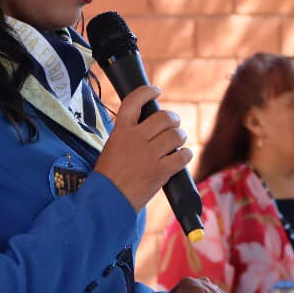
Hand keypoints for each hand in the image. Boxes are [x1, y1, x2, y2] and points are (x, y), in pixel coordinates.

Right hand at [94, 86, 191, 210]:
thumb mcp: (111, 148)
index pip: (134, 101)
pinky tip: (182, 156)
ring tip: (177, 142)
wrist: (108, 201)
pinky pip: (183, 156)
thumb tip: (151, 127)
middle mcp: (136, 139)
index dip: (147, 92)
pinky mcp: (161, 171)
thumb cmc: (108, 177)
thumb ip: (128, 135)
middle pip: (164, 117)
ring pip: (176, 135)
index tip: (156, 91)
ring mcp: (149, 155)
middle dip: (173, 119)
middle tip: (173, 124)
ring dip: (180, 136)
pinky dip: (185, 155)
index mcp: (120, 131)